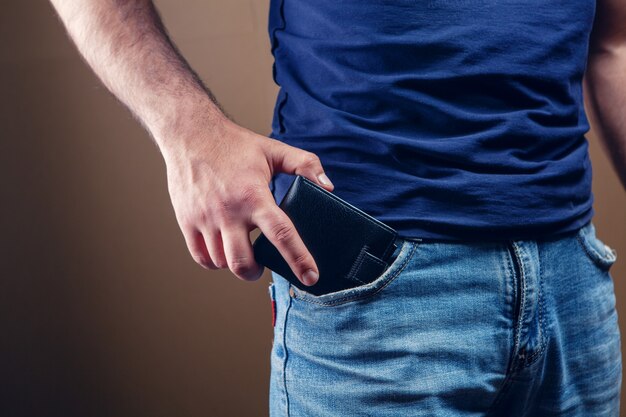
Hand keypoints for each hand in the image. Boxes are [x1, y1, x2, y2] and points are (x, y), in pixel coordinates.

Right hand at [162, 118, 333, 285]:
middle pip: (243, 262)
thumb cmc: (235, 145)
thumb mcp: (274, 150)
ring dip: (235, 265)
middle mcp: (228, 210)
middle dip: (256, 272)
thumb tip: (328, 187)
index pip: (281, 234)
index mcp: (254, 195)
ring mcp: (204, 218)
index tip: (310, 277)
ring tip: (243, 252)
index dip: (298, 259)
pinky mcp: (187, 221)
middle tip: (262, 265)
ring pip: (222, 262)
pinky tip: (223, 251)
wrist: (191, 135)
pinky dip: (214, 261)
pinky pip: (201, 257)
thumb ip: (305, 165)